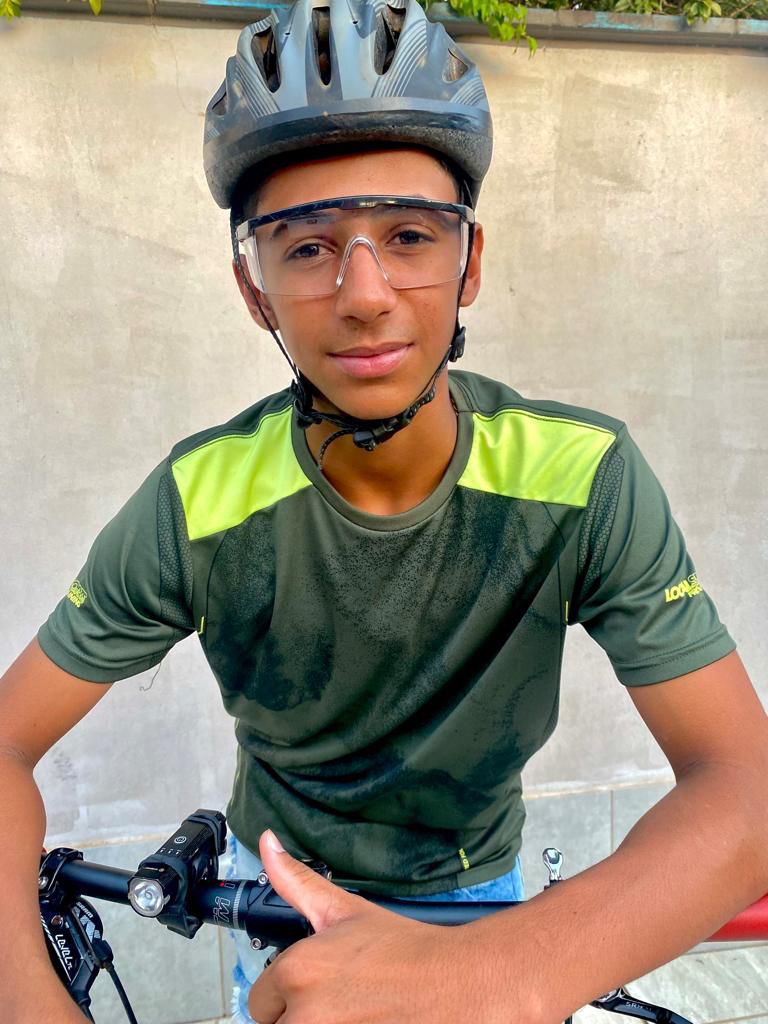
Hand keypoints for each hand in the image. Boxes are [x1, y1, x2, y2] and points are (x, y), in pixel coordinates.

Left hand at [247, 830, 498, 1023]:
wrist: (459, 983)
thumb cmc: (406, 951)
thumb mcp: (344, 910)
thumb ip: (295, 881)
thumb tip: (267, 844)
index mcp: (297, 972)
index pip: (260, 1001)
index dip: (288, 995)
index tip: (318, 989)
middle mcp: (305, 1016)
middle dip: (301, 1018)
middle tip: (341, 1004)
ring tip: (354, 1014)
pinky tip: (365, 1021)